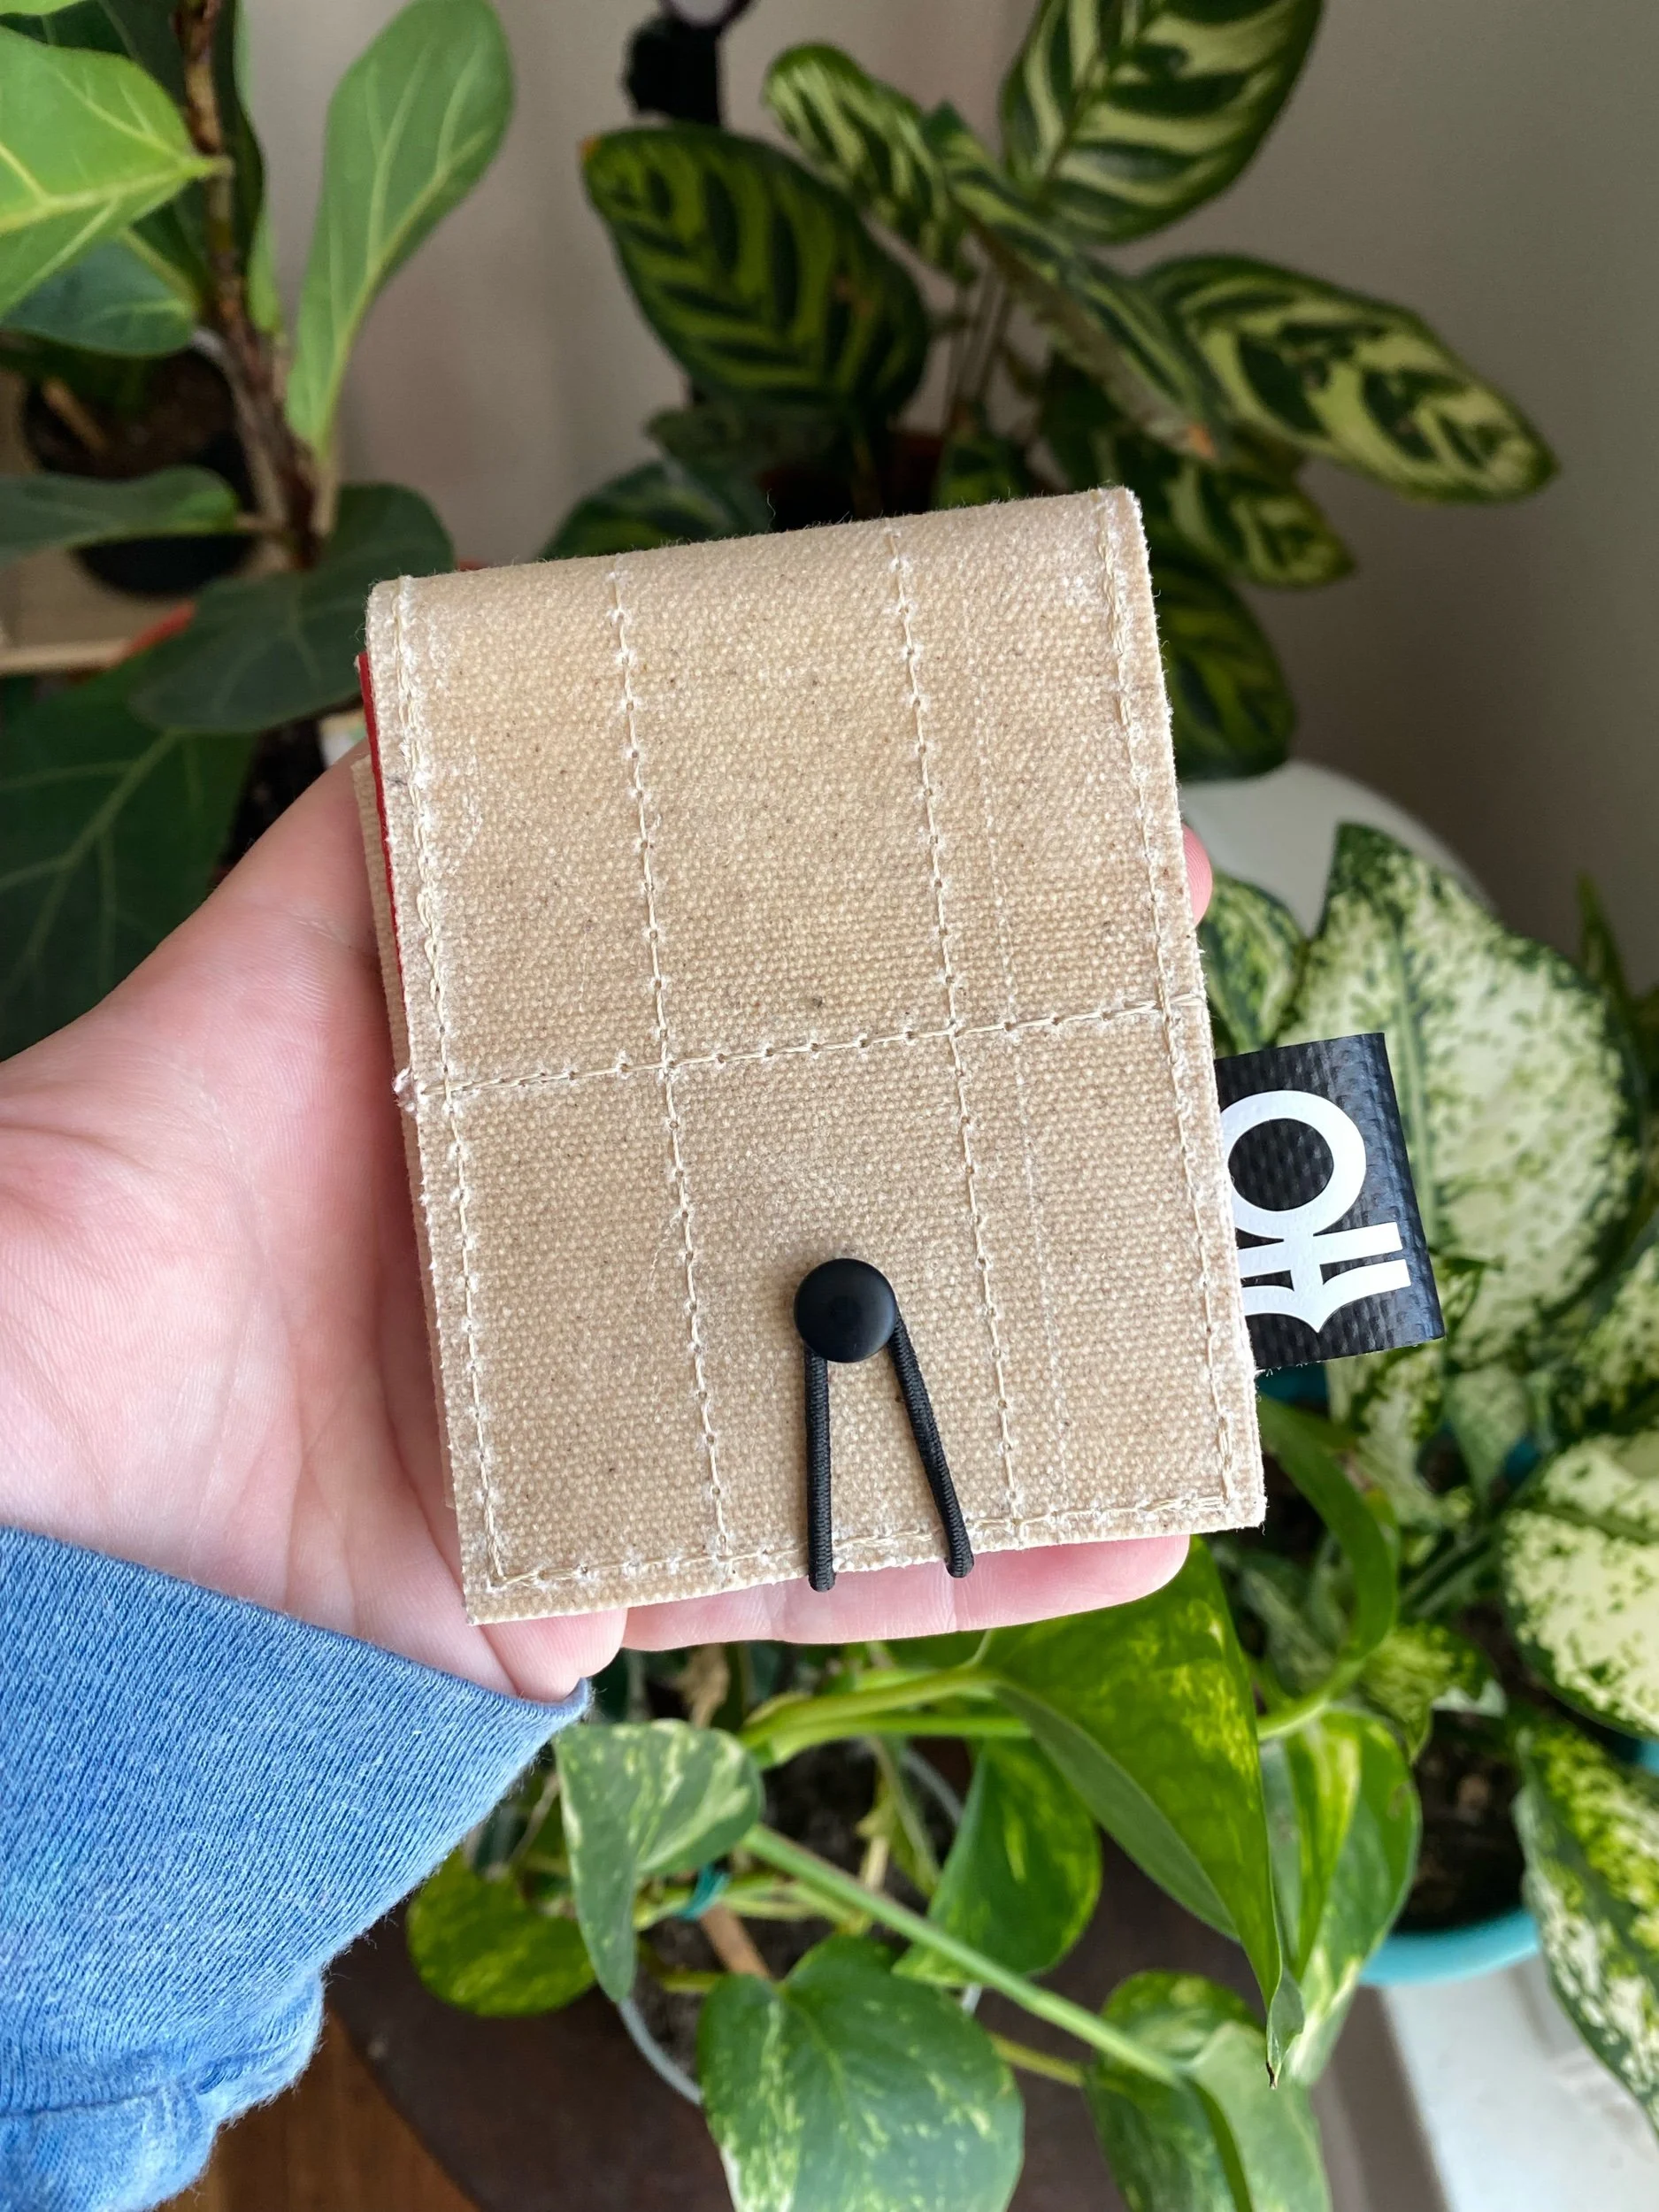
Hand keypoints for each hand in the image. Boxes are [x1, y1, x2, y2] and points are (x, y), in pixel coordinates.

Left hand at [0, 761, 1211, 1701]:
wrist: (52, 1423)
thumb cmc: (149, 1159)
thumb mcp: (295, 950)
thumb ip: (394, 831)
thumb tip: (464, 675)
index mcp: (580, 1116)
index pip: (813, 1029)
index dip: (961, 967)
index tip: (1108, 884)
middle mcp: (620, 1266)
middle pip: (873, 1213)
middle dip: (1046, 1163)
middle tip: (1196, 1108)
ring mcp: (633, 1424)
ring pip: (890, 1402)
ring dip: (1062, 1379)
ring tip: (1211, 1340)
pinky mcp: (617, 1576)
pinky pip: (825, 1575)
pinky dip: (982, 1566)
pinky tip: (1133, 1536)